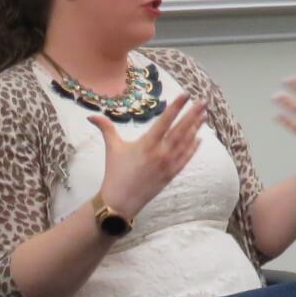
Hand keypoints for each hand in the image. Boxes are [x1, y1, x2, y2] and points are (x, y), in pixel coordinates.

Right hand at [89, 92, 205, 219]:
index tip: (186, 95)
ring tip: (204, 115)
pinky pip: (185, 158)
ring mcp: (168, 164)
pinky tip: (200, 138)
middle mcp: (160, 152)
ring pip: (186, 143)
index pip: (165, 121)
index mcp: (147, 143)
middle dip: (193, 114)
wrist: (120, 201)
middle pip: (181, 130)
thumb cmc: (115, 173)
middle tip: (203, 102)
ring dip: (196, 128)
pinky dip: (193, 148)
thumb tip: (90, 116)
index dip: (176, 107)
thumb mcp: (112, 148)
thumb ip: (105, 128)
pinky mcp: (171, 174)